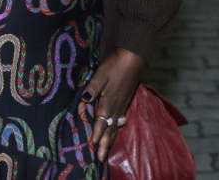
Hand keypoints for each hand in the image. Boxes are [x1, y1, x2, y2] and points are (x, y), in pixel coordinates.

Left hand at [82, 47, 145, 162]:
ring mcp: (122, 105)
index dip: (96, 134)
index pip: (101, 122)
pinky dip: (117, 129)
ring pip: (116, 126)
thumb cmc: (115, 65)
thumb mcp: (101, 74)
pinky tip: (116, 130)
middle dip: (104, 144)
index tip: (92, 146)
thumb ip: (92, 87)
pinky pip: (121, 120)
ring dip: (111, 139)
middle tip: (100, 159)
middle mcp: (116, 107)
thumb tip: (85, 99)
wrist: (133, 58)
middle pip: (109, 129)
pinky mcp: (126, 101)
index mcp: (108, 102)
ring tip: (106, 151)